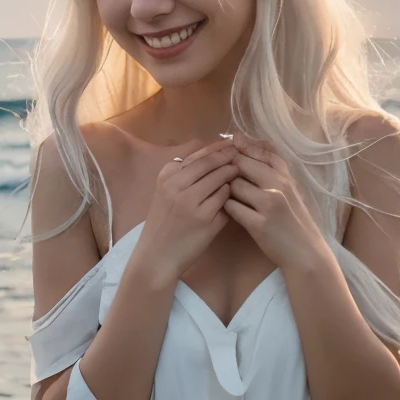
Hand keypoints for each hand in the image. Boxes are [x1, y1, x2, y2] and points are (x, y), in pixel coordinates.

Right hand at [131, 140, 237, 288]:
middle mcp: (177, 186)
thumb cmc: (164, 223)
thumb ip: (184, 175)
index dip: (218, 147)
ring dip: (233, 176)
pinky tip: (235, 197)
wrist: (157, 255)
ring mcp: (191, 202)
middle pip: (211, 163)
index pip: (198, 155)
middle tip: (243, 155)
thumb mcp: (165, 193)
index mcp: (167, 176)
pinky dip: (231, 196)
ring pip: (221, 180)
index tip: (231, 144)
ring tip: (241, 174)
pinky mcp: (205, 219)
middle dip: (230, 157)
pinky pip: (225, 200)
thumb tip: (213, 155)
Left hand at [224, 132, 328, 272]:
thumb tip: (246, 142)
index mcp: (287, 175)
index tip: (233, 147)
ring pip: (234, 185)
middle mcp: (279, 185)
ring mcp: (269, 204)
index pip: (263, 149)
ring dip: (227, 190)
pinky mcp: (258, 224)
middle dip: (229, 168)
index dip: (244, 145)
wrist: (306, 252)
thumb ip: (273, 169)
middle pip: (242, 163)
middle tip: (225, 178)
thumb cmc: (294, 219)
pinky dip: (228, 208)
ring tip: (231, 197)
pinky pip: (231, 207)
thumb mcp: (290, 189)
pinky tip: (233, 211)